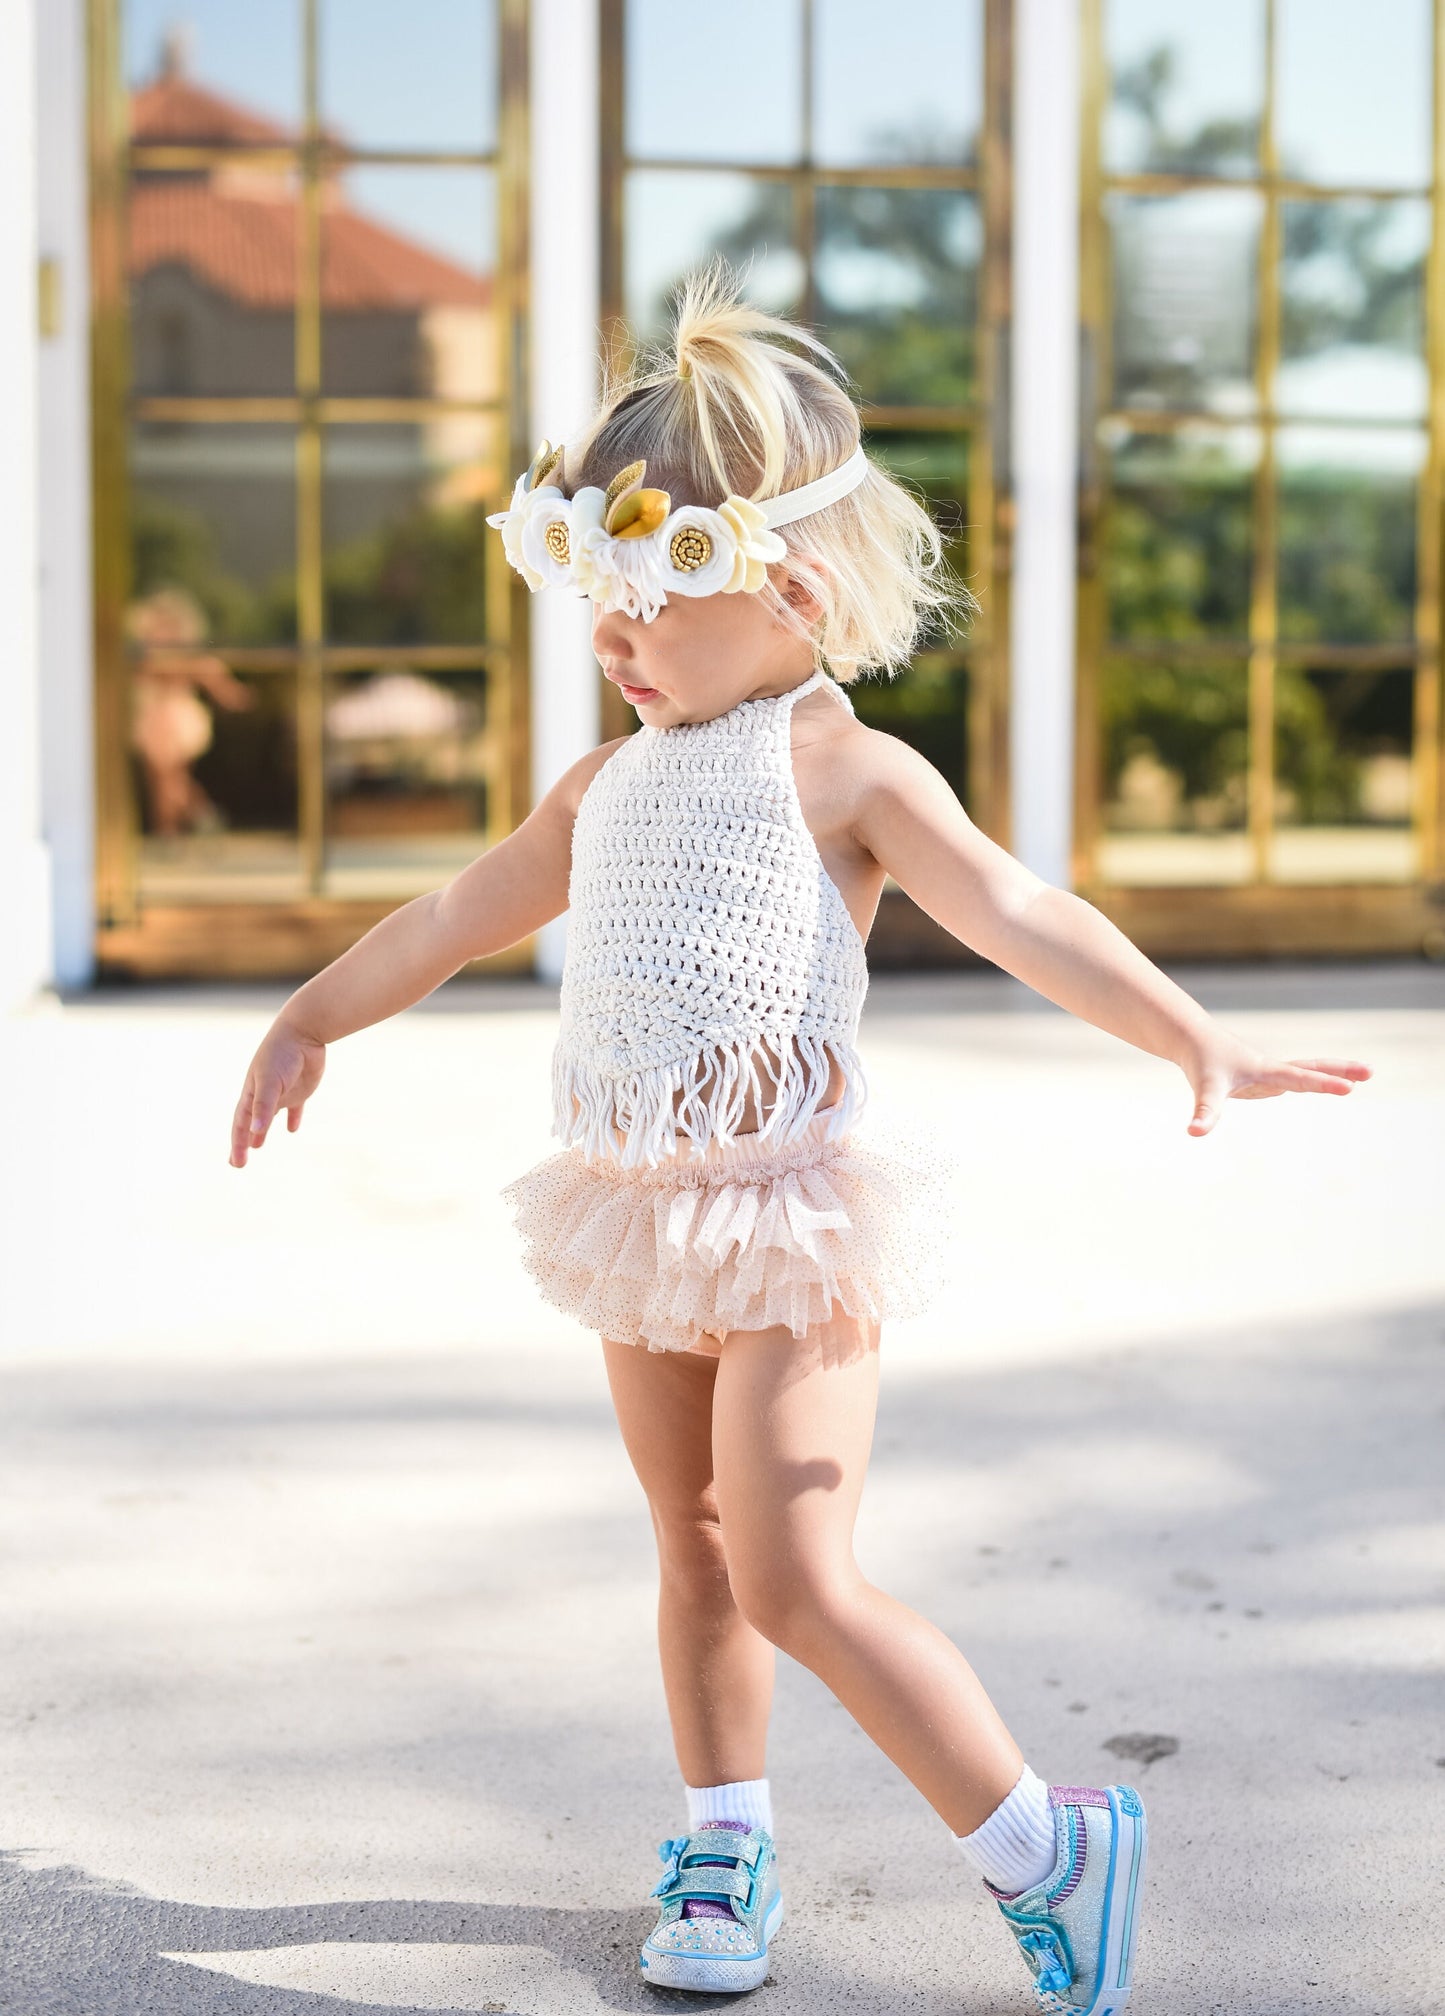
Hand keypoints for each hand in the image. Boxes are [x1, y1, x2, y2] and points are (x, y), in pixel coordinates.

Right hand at [230, 1020, 325, 1166]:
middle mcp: (264, 1094)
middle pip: (250, 1123)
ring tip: (257, 1145)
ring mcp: (282, 1092)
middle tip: (237, 1162)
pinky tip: (292, 1130)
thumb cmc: (283, 1054)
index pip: (241, 1124)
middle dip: (243, 1142)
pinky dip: (292, 1119)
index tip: (236, 1163)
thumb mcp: (270, 1081)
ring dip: (261, 1131)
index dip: (238, 1144)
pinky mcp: (300, 1089)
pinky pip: (294, 1108)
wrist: (304, 1031)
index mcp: (252, 1093)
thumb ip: (264, 1107)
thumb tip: (255, 1132)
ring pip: (269, 1117)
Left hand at [1181, 1033, 1370, 1137]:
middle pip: (1313, 1067)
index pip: (1300, 1078)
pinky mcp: (1265, 1079)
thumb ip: (1204, 1111)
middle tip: (1371, 1072)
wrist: (1194, 1040)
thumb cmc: (1201, 1062)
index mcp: (1265, 1070)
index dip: (1324, 1084)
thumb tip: (1194, 1132)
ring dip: (1334, 1073)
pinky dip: (1316, 1080)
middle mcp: (1273, 1069)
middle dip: (1341, 1069)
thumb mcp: (1205, 1088)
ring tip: (1363, 1077)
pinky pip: (1297, 1079)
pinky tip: (1325, 1085)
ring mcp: (1271, 1074)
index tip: (1350, 1088)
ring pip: (1308, 1071)